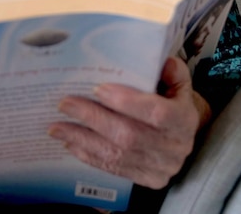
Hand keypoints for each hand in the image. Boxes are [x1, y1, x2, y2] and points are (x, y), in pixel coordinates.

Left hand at [48, 57, 211, 188]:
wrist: (184, 136)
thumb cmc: (173, 104)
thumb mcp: (177, 84)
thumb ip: (171, 71)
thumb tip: (162, 60)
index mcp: (183, 120)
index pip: (157, 113)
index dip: (127, 102)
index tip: (98, 88)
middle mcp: (174, 147)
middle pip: (129, 136)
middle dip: (93, 118)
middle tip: (65, 103)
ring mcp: (160, 167)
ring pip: (116, 155)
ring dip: (82, 139)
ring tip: (56, 127)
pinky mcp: (147, 179)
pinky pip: (113, 168)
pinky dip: (88, 155)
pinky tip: (70, 142)